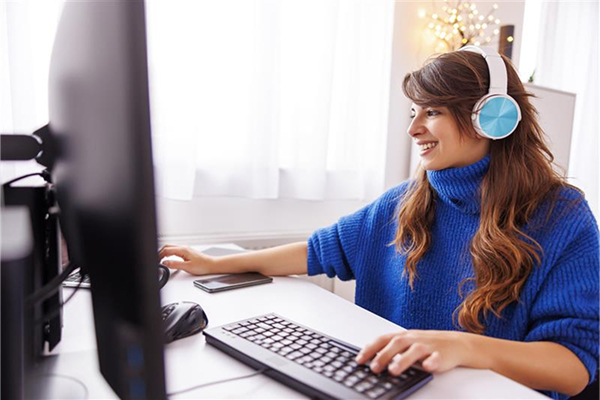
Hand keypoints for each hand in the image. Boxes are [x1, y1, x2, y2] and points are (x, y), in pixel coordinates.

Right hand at [158, 244, 214, 274]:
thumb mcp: (187, 267)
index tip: (155, 260)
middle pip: (167, 246)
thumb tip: (165, 263)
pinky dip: (169, 253)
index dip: (159, 255)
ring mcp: (185, 249)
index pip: (166, 250)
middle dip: (160, 252)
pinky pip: (175, 250)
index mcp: (182, 250)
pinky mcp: (187, 252)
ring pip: (171, 248)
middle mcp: (183, 248)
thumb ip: (175, 264)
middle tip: (156, 259)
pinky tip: (169, 258)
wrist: (211, 265)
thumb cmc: (202, 265)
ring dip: (165, 252)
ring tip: (160, 259)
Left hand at [355, 330, 470, 375]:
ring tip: (393, 370)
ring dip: (403, 360)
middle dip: (384, 355)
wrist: (456, 343)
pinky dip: (431, 362)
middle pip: (397, 343)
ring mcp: (427, 346)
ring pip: (414, 350)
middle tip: (373, 368)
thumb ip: (390, 349)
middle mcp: (414, 339)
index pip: (383, 339)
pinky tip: (427, 367)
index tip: (359, 359)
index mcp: (403, 336)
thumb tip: (370, 359)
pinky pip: (436, 358)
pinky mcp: (441, 355)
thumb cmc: (427, 344)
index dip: (371, 348)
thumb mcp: (407, 343)